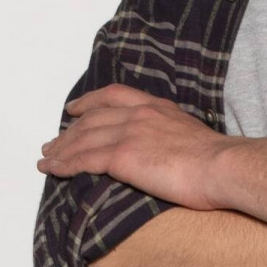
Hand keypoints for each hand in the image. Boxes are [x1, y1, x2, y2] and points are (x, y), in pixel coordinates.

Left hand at [37, 84, 230, 208]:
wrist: (220, 166)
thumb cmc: (214, 159)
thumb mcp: (190, 133)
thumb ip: (169, 133)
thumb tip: (163, 148)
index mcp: (157, 107)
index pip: (115, 95)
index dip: (90, 101)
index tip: (75, 108)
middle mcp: (140, 114)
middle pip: (93, 118)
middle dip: (69, 131)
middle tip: (53, 143)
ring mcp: (129, 133)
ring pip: (83, 138)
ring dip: (61, 149)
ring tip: (46, 159)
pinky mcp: (122, 156)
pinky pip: (83, 159)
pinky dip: (63, 164)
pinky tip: (52, 170)